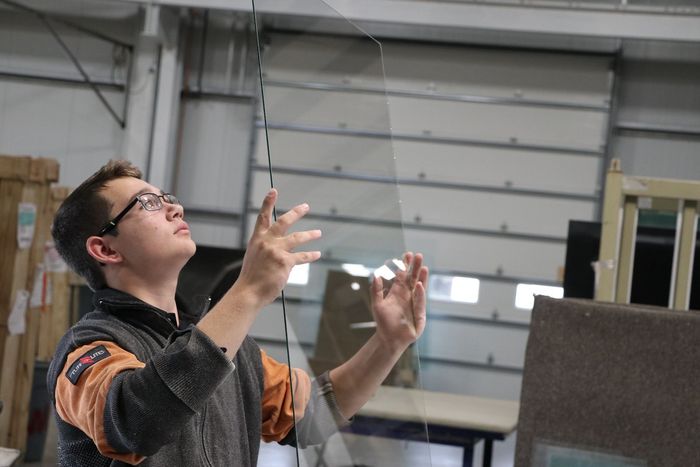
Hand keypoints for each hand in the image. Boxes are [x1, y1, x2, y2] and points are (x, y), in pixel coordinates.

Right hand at [235, 189, 320, 306]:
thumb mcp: (254, 257)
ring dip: (310, 234)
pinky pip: (302, 257)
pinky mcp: (285, 261)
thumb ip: (265, 249)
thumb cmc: (251, 278)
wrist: (249, 292)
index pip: (263, 217)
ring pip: (297, 238)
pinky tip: (317, 254)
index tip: (273, 191)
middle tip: (305, 206)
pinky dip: (311, 256)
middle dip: (296, 212)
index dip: (268, 203)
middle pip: (284, 222)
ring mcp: (276, 250)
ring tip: (318, 232)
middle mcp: (267, 242)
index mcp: (257, 239)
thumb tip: (278, 249)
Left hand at [371, 252, 428, 352]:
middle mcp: (407, 296)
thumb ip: (376, 291)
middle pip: (413, 279)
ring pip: (419, 288)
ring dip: (422, 278)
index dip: (405, 266)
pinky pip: (419, 303)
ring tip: (424, 267)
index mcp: (398, 293)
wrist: (389, 339)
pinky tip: (419, 285)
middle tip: (418, 255)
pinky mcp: (419, 315)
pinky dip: (419, 294)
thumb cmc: (383, 322)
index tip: (407, 255)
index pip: (402, 276)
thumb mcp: (377, 305)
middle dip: (415, 268)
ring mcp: (415, 304)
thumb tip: (376, 275)